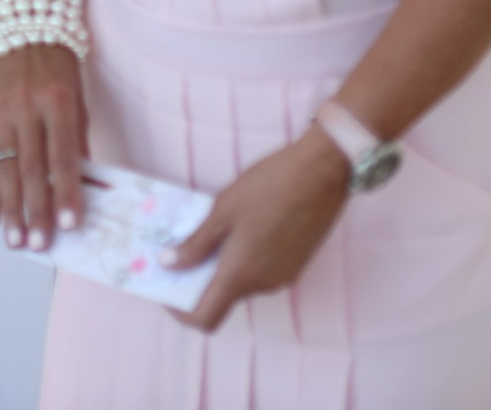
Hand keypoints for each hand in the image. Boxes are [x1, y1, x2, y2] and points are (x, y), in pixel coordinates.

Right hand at [0, 44, 87, 250]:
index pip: (63, 155)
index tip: (70, 224)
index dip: (66, 192)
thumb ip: (78, 142)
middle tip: (39, 244)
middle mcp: (28, 109)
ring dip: (10, 209)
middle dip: (35, 210)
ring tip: (15, 241)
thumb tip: (83, 188)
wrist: (26, 31)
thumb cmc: (61, 70)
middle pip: (31, 168)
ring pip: (5, 169)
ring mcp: (3, 114)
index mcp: (59, 103)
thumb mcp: (79, 100)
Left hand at [168, 130, 351, 330]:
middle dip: (197, 279)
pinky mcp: (295, 264)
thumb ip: (195, 244)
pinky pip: (260, 272)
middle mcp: (263, 285)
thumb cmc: (269, 186)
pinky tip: (236, 228)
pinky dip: (242, 259)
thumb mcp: (223, 211)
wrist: (323, 172)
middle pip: (222, 298)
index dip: (180, 311)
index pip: (205, 318)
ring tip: (207, 231)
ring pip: (241, 282)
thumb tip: (168, 265)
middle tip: (179, 247)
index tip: (167, 288)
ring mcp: (283, 276)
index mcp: (241, 275)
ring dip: (220, 265)